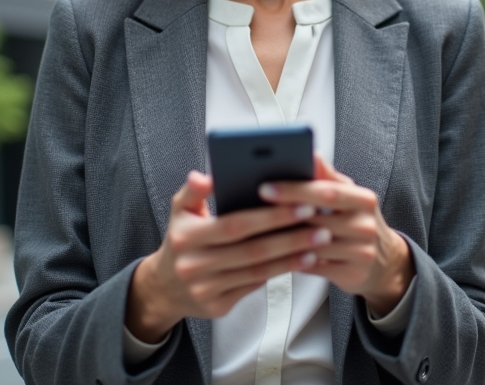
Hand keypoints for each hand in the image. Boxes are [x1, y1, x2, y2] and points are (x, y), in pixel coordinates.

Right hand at [126, 171, 329, 342]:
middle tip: (319, 223)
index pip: (234, 225)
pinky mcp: (217, 307)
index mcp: (186, 237)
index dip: (268, 216)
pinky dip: (279, 273)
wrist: (165, 287)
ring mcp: (205, 289)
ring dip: (291, 257)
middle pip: (251, 251)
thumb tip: (206, 176)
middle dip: (289, 236)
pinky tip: (300, 260)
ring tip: (318, 241)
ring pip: (257, 272)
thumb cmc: (181, 239)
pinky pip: (254, 287)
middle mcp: (194, 266)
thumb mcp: (179, 211)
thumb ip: (193, 191)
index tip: (299, 204)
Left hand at [259, 155, 413, 315]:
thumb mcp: (349, 196)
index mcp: (364, 199)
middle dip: (282, 213)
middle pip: (317, 219)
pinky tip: (274, 252)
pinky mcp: (351, 275)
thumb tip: (311, 153)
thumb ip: (327, 176)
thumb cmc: (356, 222)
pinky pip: (314, 267)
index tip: (266, 186)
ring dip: (283, 238)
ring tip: (256, 230)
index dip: (294, 189)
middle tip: (253, 208)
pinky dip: (292, 259)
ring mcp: (361, 252)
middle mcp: (366, 225)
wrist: (384, 262)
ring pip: (312, 246)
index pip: (327, 191)